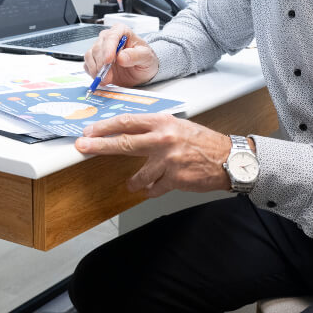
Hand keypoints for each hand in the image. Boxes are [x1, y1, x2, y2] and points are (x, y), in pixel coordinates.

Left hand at [74, 113, 231, 196]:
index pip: (126, 122)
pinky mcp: (174, 179)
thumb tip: (127, 131)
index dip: (104, 127)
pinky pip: (153, 188)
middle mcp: (163, 139)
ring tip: (133, 183)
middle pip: (124, 143)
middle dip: (99, 146)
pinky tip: (153, 189)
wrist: (229, 159)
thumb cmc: (202, 142)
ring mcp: (168, 160)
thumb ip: (153, 128)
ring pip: (138, 175)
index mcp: (163, 122)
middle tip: (83, 148)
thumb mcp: (177, 126)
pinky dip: (150, 190)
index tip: (89, 131)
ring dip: (133, 181)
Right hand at [83, 26, 157, 88]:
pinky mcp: (95, 60)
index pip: (111, 36)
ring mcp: (101, 49)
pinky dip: (92, 72)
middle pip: (98, 47)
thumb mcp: (146, 57)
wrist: (141, 71)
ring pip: (90, 55)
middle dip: (101, 63)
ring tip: (105, 79)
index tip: (108, 60)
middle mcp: (109, 38)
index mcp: (121, 31)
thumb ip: (135, 56)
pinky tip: (100, 78)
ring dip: (96, 69)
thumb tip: (121, 57)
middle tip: (107, 76)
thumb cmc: (145, 60)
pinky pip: (87, 64)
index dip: (108, 48)